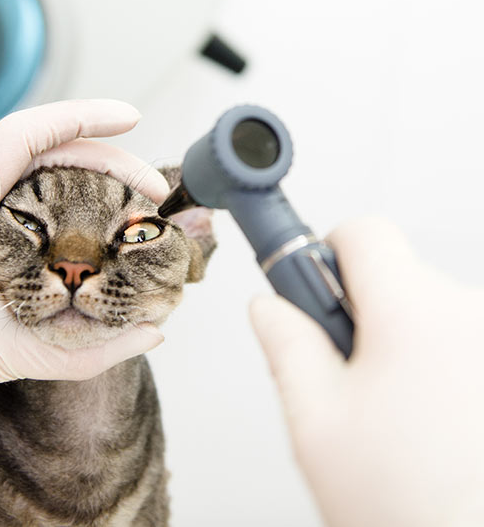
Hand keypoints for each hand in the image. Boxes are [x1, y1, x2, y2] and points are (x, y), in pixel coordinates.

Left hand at [0, 100, 167, 519]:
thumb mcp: (1, 358)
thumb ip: (84, 349)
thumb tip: (151, 332)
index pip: (23, 136)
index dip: (83, 117)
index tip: (132, 118)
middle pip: (31, 151)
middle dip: (97, 160)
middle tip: (146, 191)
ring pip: (17, 173)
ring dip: (72, 181)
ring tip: (122, 207)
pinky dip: (44, 206)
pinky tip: (76, 231)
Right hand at [250, 217, 483, 526]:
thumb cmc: (409, 507)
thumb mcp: (317, 424)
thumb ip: (288, 347)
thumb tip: (269, 308)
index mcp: (415, 317)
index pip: (365, 234)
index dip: (325, 253)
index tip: (308, 283)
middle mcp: (471, 318)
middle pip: (397, 276)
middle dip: (360, 312)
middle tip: (344, 372)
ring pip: (430, 314)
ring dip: (402, 344)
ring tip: (392, 412)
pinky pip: (461, 344)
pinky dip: (438, 366)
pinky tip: (428, 420)